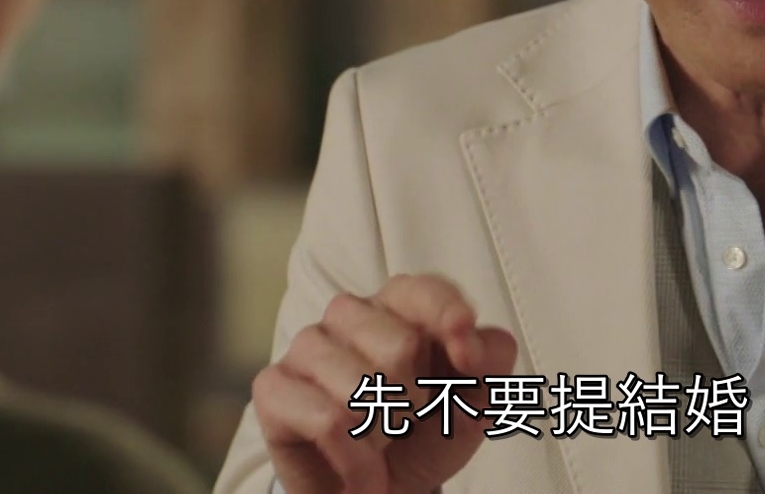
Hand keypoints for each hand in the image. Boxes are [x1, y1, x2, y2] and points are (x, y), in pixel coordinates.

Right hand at [251, 273, 519, 493]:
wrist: (381, 490)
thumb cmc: (426, 433)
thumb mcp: (477, 399)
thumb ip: (491, 358)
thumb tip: (473, 340)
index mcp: (399, 304)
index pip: (423, 290)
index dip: (451, 321)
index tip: (469, 361)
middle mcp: (348, 314)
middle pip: (399, 346)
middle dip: (419, 402)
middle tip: (411, 422)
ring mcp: (307, 347)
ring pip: (361, 386)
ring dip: (386, 434)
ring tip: (382, 445)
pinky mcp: (274, 387)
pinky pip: (326, 420)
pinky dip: (357, 460)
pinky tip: (361, 470)